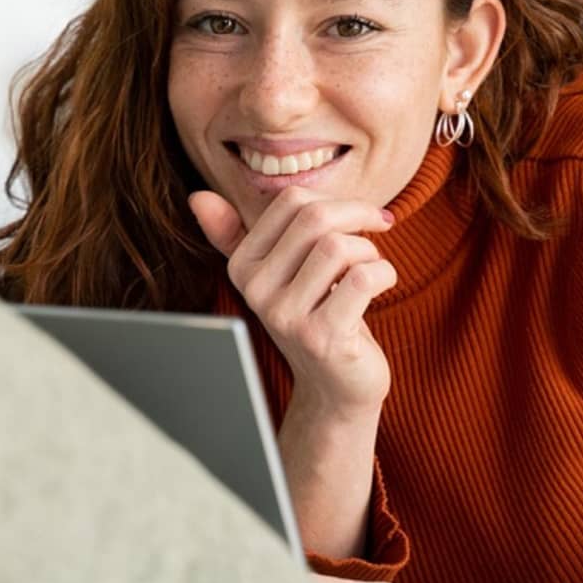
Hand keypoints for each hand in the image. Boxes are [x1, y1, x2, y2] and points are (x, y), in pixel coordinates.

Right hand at [190, 188, 396, 418]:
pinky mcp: (322, 337)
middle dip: (358, 215)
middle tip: (378, 229)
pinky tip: (382, 283)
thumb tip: (197, 197)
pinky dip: (384, 272)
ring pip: (339, 246)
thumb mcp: (276, 273)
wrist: (333, 385)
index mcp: (243, 266)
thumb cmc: (313, 316)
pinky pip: (361, 278)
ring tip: (371, 266)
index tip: (360, 215)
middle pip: (315, 218)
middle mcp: (257, 291)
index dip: (335, 199)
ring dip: (370, 249)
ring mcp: (287, 317)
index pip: (291, 201)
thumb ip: (237, 235)